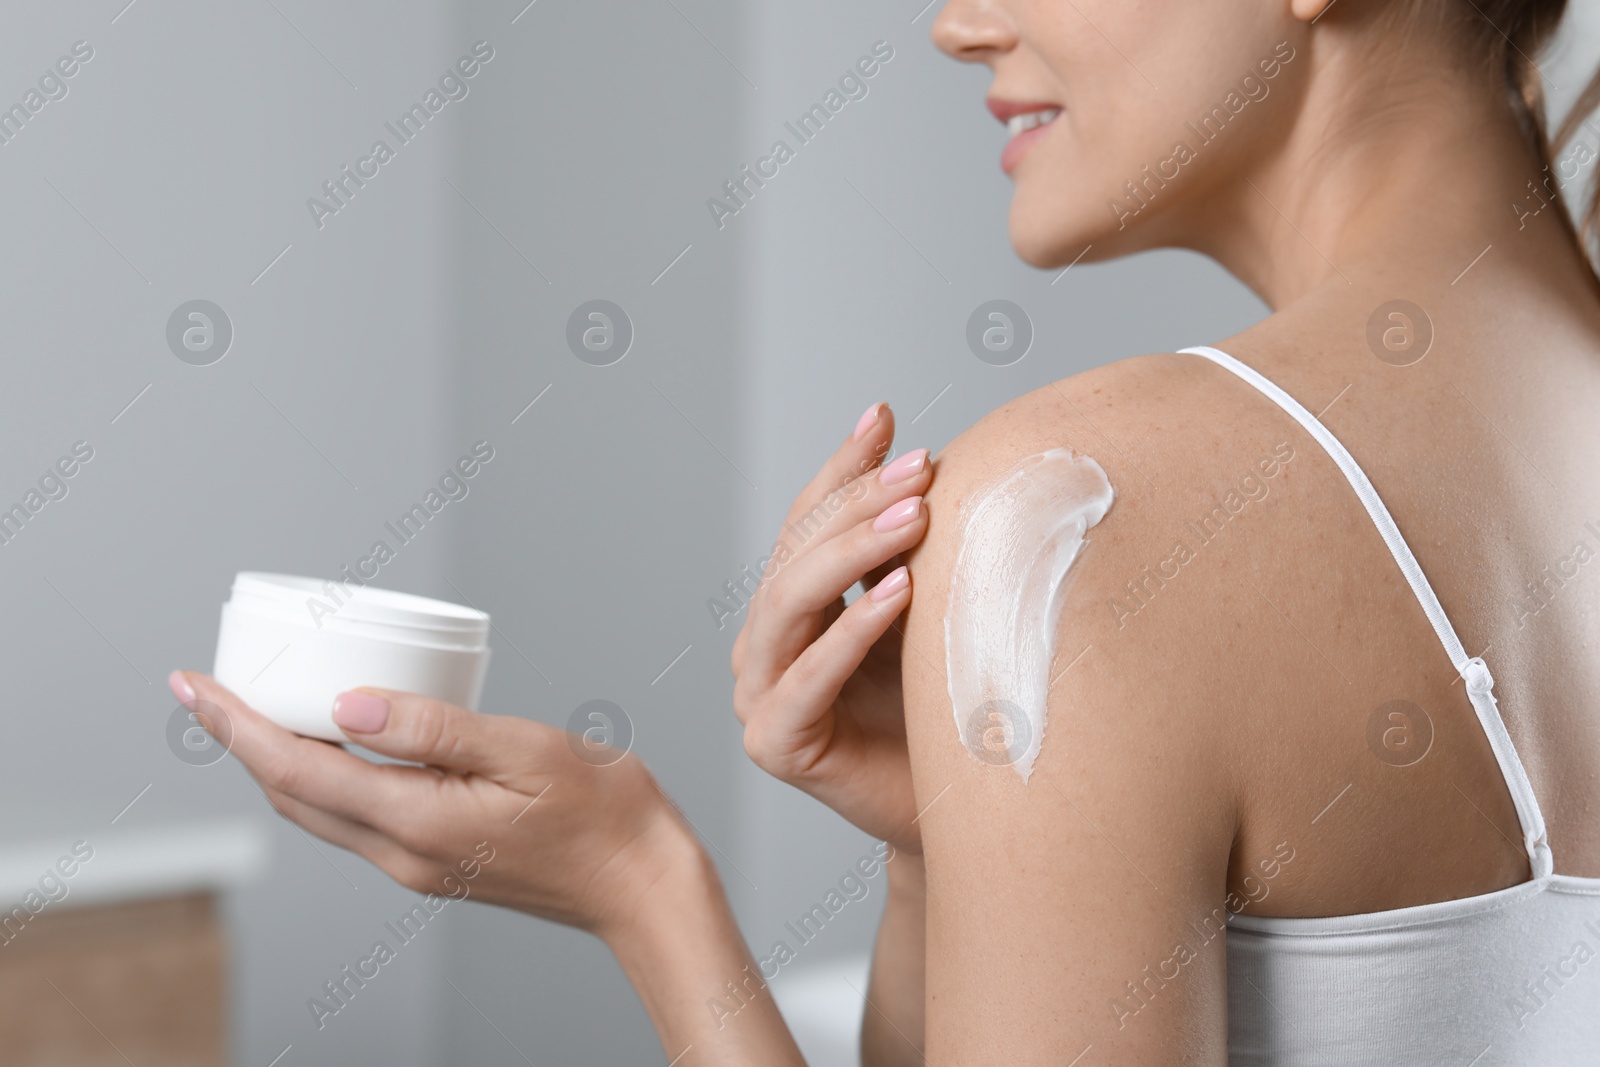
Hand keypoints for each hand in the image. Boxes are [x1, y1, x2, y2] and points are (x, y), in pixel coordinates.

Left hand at [170, 670, 696, 937]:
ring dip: (276, 759)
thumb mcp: (523, 752)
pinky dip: (323, 774)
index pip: (296, 770)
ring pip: (318, 808)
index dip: (236, 725)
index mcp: (418, 823)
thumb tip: (345, 704)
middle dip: (239, 740)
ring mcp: (415, 864)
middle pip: (291, 794)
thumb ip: (431, 729)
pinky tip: (336, 741)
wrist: (641, 884)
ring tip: (258, 706)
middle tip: (210, 686)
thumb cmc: (603, 815)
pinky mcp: (433, 860)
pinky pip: (355, 814)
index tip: (193, 684)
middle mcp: (402, 853)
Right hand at [731, 402, 931, 852]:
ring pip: (789, 604)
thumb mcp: (930, 610)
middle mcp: (764, 646)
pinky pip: (807, 678)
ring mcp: (760, 695)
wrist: (972, 816)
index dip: (842, 466)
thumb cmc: (950, 711)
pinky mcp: (777, 744)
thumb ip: (911, 547)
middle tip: (921, 470)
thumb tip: (933, 453)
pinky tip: (899, 594)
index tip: (885, 415)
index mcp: (793, 608)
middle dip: (856, 502)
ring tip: (914, 516)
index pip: (807, 519)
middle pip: (795, 554)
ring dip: (851, 553)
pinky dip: (850, 631)